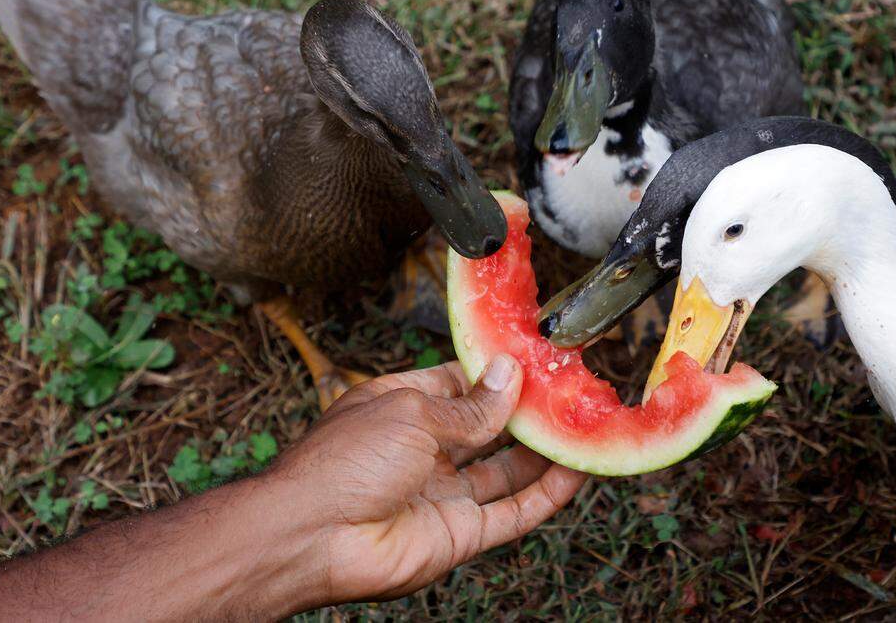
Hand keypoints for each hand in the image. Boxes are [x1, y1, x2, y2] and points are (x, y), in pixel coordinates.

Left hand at [266, 355, 588, 604]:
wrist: (311, 538)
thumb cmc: (342, 463)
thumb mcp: (411, 413)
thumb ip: (470, 405)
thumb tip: (510, 375)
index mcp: (405, 408)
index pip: (462, 383)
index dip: (499, 373)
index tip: (540, 357)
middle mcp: (427, 449)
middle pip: (490, 426)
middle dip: (529, 410)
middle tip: (573, 389)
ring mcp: (444, 492)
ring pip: (509, 469)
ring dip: (545, 450)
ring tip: (584, 425)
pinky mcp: (460, 533)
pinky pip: (514, 512)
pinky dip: (548, 494)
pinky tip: (576, 471)